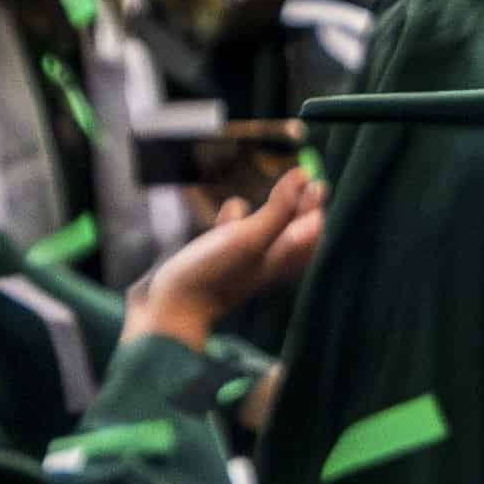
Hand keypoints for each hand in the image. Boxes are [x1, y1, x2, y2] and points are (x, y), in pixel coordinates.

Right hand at [134, 160, 324, 355]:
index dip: (314, 206)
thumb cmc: (213, 275)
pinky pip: (231, 234)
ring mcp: (240, 260)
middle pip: (291, 229)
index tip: (314, 181)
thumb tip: (306, 177)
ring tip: (279, 191)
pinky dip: (233, 220)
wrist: (169, 307)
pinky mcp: (216, 258)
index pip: (312, 232)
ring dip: (266, 210)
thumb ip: (279, 210)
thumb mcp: (250, 239)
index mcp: (282, 261)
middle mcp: (266, 262)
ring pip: (262, 229)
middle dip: (295, 204)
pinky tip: (230, 213)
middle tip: (301, 177)